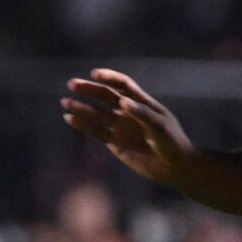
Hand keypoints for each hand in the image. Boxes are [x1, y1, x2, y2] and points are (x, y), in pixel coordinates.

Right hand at [62, 69, 194, 186]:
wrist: (176, 167)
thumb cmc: (173, 142)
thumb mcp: (161, 126)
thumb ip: (143, 114)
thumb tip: (123, 102)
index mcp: (142, 102)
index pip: (123, 84)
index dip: (109, 77)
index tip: (96, 74)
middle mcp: (129, 112)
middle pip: (105, 96)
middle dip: (89, 89)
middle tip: (72, 84)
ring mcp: (121, 127)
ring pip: (97, 114)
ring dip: (81, 108)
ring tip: (66, 102)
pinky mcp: (116, 143)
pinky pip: (96, 132)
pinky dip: (83, 125)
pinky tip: (70, 119)